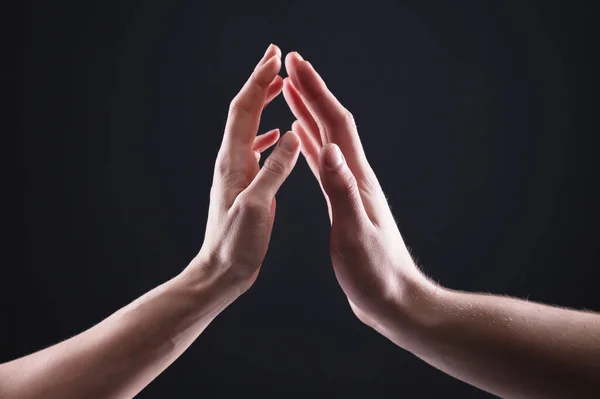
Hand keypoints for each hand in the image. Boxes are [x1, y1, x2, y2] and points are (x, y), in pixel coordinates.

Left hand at [184, 44, 299, 297]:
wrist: (220, 271)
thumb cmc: (236, 244)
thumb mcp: (258, 206)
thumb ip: (273, 170)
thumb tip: (288, 134)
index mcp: (234, 161)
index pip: (244, 109)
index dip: (259, 81)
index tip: (275, 58)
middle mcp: (231, 161)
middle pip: (243, 110)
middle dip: (259, 81)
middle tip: (276, 59)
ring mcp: (236, 172)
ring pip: (248, 126)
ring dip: (262, 102)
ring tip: (278, 86)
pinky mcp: (242, 185)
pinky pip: (253, 148)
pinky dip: (264, 133)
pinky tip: (275, 135)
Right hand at [283, 52, 436, 329]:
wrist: (393, 298)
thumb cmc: (376, 273)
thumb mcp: (355, 232)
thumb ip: (341, 190)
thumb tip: (328, 148)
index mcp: (357, 179)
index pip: (335, 125)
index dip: (316, 92)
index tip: (298, 66)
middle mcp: (355, 176)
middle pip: (331, 124)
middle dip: (311, 92)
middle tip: (291, 67)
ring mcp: (350, 188)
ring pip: (326, 140)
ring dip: (309, 114)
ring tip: (291, 94)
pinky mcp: (344, 203)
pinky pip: (324, 165)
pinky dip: (311, 146)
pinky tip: (303, 141)